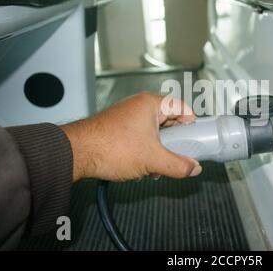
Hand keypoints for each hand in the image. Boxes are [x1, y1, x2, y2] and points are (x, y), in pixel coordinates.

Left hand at [62, 92, 201, 181]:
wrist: (76, 154)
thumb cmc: (110, 147)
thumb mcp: (152, 160)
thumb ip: (178, 165)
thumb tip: (193, 169)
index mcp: (151, 104)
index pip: (182, 107)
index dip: (192, 124)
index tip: (196, 140)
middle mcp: (139, 106)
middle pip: (170, 120)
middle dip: (175, 141)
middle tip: (178, 155)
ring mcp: (128, 116)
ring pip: (155, 131)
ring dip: (160, 149)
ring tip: (156, 165)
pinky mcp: (119, 128)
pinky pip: (142, 136)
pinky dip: (146, 149)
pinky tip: (142, 166)